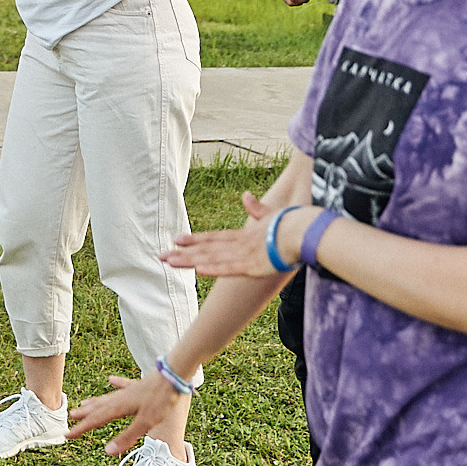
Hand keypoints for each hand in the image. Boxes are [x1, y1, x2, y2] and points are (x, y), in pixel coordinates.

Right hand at [66, 372, 182, 456]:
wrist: (173, 375)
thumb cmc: (160, 399)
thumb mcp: (144, 423)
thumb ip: (126, 437)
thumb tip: (107, 451)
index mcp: (119, 407)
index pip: (95, 420)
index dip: (81, 429)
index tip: (67, 435)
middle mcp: (120, 398)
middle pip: (97, 408)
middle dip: (83, 416)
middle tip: (69, 420)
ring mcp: (128, 391)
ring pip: (106, 398)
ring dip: (93, 404)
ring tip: (83, 405)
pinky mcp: (138, 386)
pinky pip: (121, 387)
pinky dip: (115, 385)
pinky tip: (111, 379)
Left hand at [162, 187, 294, 277]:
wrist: (305, 230)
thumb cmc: (291, 224)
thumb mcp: (270, 215)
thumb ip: (256, 208)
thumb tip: (246, 195)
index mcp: (244, 236)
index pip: (213, 238)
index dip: (194, 239)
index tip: (176, 239)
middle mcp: (239, 245)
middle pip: (205, 249)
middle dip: (182, 253)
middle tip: (161, 255)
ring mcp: (244, 255)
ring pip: (211, 258)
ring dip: (189, 261)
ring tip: (169, 261)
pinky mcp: (253, 265)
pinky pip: (229, 269)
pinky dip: (213, 269)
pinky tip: (197, 270)